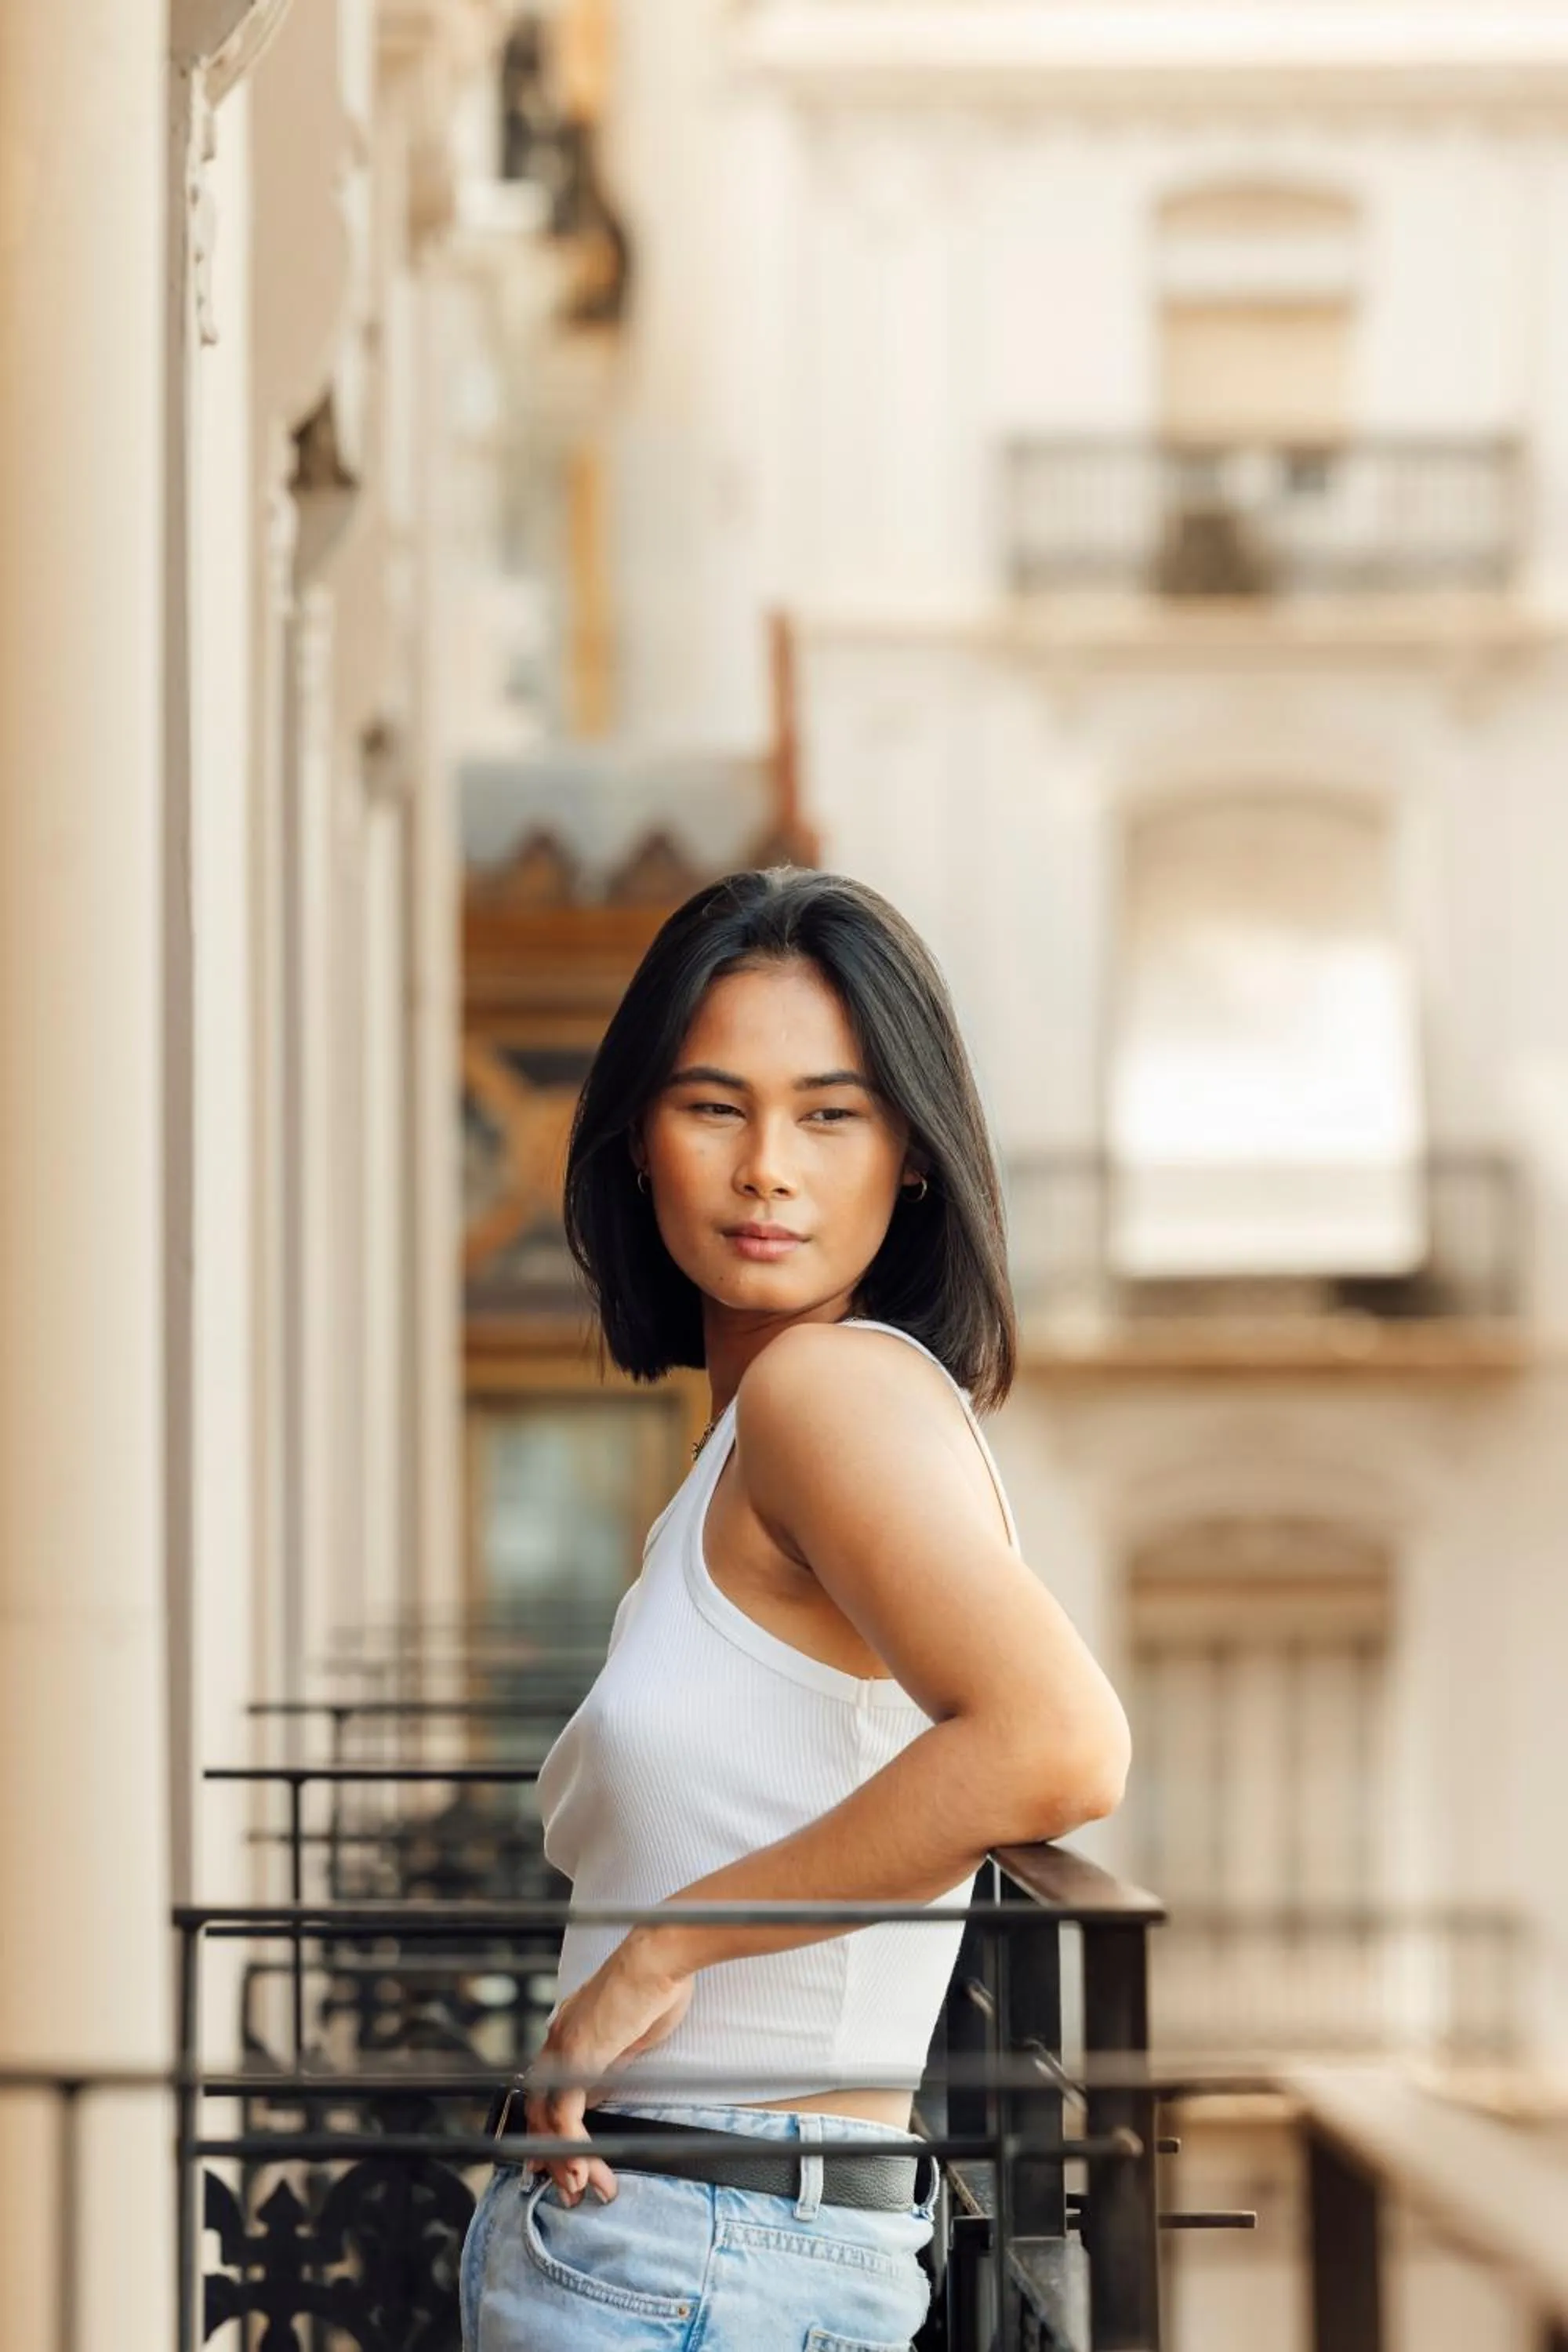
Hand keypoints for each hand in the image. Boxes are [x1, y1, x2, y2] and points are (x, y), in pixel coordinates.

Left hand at [523, 1933, 693, 2204]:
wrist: (659, 1958)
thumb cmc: (657, 1987)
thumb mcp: (630, 2038)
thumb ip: (610, 2066)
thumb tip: (601, 2097)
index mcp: (568, 2035)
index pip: (547, 2095)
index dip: (551, 2135)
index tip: (565, 2167)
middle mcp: (556, 2042)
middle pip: (541, 2114)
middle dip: (557, 2159)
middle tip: (575, 2191)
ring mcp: (562, 2049)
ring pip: (548, 2121)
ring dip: (567, 2161)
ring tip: (585, 2189)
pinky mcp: (577, 2057)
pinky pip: (565, 2115)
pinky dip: (572, 2147)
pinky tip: (584, 2169)